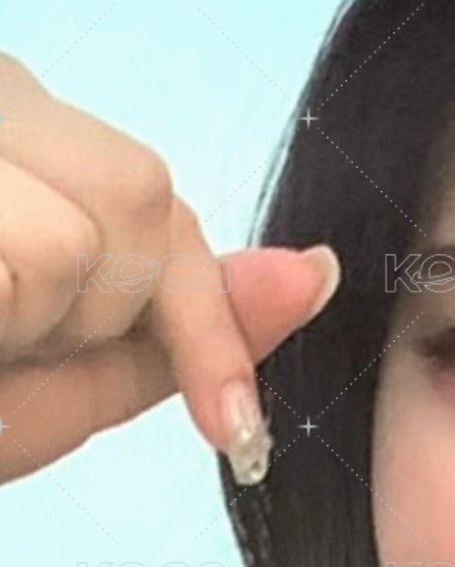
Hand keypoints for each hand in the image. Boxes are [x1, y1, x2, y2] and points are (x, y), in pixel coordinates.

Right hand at [0, 51, 339, 485]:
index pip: (159, 200)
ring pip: (97, 226)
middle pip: (145, 201)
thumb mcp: (46, 386)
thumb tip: (311, 274)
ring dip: (37, 321)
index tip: (235, 431)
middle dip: (93, 317)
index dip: (204, 323)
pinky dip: (6, 311)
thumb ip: (172, 332)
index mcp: (16, 135)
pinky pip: (36, 252)